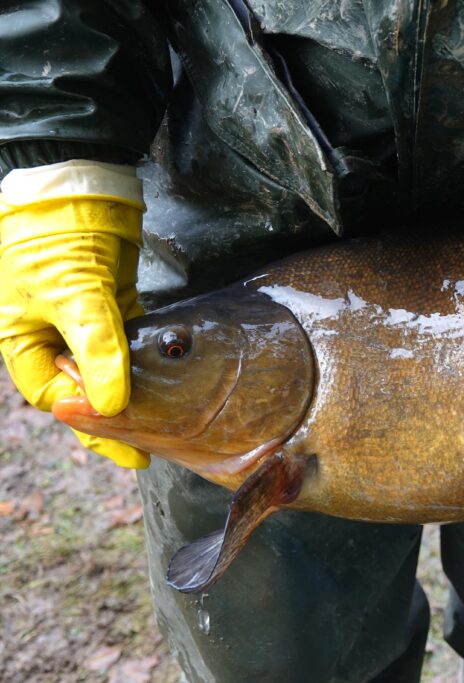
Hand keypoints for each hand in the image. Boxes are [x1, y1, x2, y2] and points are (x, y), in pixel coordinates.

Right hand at [0, 170, 149, 467]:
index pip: (56, 395)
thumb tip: (113, 406)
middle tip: (147, 449)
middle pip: (81, 387)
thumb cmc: (55, 237)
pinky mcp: (109, 301)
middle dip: (110, 417)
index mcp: (21, 339)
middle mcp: (47, 333)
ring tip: (159, 424)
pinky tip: (165, 380)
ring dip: (128, 391)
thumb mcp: (74, 295)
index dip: (88, 419)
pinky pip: (124, 341)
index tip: (127, 442)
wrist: (75, 182)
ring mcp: (79, 317)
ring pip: (105, 367)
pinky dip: (140, 360)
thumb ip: (97, 349)